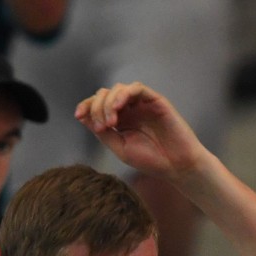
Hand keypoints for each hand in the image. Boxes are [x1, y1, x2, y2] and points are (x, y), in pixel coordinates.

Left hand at [75, 82, 207, 179]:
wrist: (177, 166)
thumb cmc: (152, 161)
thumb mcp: (120, 148)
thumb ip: (102, 133)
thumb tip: (82, 117)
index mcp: (120, 120)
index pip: (98, 105)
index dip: (86, 106)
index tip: (78, 115)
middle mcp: (130, 109)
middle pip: (105, 94)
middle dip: (97, 107)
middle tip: (101, 127)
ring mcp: (142, 104)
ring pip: (118, 89)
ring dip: (109, 103)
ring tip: (110, 122)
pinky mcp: (155, 100)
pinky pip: (136, 88)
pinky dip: (124, 94)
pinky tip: (118, 107)